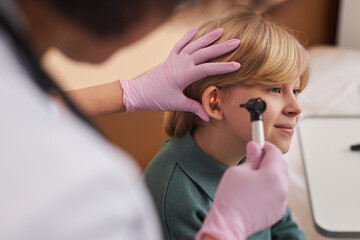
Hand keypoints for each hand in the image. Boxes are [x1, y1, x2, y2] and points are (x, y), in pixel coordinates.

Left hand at [120, 27, 239, 120]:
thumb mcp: (177, 104)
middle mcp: (181, 63)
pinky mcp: (169, 59)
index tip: (238, 65)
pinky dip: (187, 37)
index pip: (209, 69)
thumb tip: (208, 116)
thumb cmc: (156, 98)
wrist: (137, 92)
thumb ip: (194, 108)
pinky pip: (180, 44)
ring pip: (194, 45)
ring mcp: (175, 59)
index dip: (224, 67)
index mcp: (185, 74)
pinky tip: (195, 30)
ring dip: (208, 38)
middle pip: (205, 53)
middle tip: (236, 42)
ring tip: (221, 31)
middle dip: (222, 47)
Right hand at [196, 141, 287, 239]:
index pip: (275, 152)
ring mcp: (281, 201)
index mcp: (272, 175)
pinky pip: (278, 193)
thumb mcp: (238, 171)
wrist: (229, 224)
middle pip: (281, 165)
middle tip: (255, 158)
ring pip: (280, 180)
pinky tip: (255, 191)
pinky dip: (270, 188)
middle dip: (270, 159)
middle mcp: (281, 188)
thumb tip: (255, 147)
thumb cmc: (230, 197)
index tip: (258, 144)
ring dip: (271, 174)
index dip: (266, 146)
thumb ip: (251, 158)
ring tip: (253, 177)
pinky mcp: (278, 211)